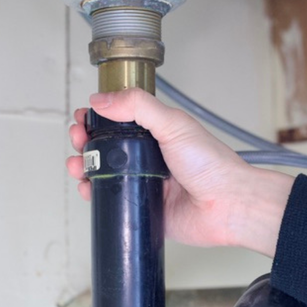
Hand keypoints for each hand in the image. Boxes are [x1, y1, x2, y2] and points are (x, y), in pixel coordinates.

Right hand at [65, 88, 293, 256]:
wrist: (228, 205)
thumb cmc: (212, 165)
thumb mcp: (174, 125)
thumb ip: (138, 107)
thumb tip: (102, 99)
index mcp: (156, 133)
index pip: (117, 120)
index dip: (96, 117)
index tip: (83, 117)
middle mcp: (147, 156)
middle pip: (104, 146)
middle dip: (83, 141)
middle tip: (78, 140)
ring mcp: (142, 182)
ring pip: (102, 172)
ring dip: (82, 166)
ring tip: (78, 165)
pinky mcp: (140, 207)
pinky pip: (109, 200)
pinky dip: (93, 194)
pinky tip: (88, 188)